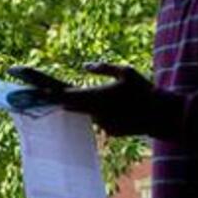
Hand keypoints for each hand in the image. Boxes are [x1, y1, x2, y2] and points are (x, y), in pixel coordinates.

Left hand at [53, 61, 178, 137]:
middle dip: (55, 97)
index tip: (35, 88)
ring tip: (93, 93)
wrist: (161, 117)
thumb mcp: (125, 71)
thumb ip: (103, 68)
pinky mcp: (110, 131)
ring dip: (86, 103)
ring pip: (88, 110)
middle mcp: (96, 112)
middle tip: (41, 90)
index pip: (66, 94)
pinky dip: (104, 111)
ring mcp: (103, 124)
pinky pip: (101, 118)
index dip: (48, 90)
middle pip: (69, 104)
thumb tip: (85, 66)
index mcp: (96, 96)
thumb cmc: (144, 90)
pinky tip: (123, 107)